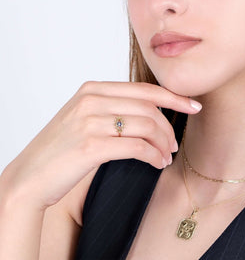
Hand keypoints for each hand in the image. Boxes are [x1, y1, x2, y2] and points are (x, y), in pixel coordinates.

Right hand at [0, 81, 201, 209]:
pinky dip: (154, 155)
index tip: (193, 105)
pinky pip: (138, 147)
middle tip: (175, 144)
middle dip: (169, 127)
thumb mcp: (85, 116)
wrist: (29, 176)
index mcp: (92, 89)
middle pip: (149, 107)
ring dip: (163, 144)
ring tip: (166, 156)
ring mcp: (90, 122)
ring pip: (147, 126)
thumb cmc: (62, 148)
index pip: (144, 89)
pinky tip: (157, 163)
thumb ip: (113, 107)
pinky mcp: (92, 146)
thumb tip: (153, 110)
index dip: (173, 97)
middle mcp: (92, 100)